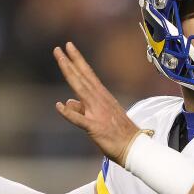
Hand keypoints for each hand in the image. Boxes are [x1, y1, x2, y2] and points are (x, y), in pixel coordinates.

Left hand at [53, 42, 139, 164]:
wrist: (134, 147)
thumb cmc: (119, 133)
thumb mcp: (101, 116)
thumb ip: (83, 108)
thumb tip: (67, 102)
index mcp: (102, 97)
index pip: (87, 74)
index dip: (77, 60)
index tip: (68, 46)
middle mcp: (100, 100)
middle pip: (82, 78)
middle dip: (70, 62)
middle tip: (58, 48)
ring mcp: (97, 113)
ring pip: (80, 90)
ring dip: (70, 74)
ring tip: (60, 60)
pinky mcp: (95, 127)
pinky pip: (80, 119)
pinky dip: (69, 113)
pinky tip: (59, 106)